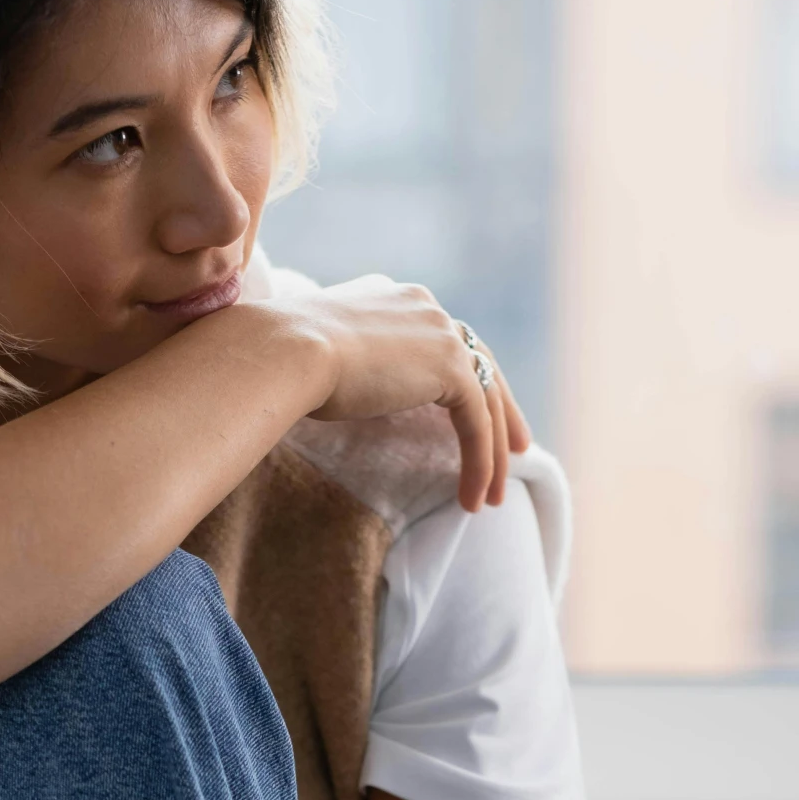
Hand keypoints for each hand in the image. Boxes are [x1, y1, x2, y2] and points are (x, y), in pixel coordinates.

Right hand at [300, 277, 531, 512]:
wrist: (287, 351)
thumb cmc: (282, 362)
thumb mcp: (321, 359)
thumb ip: (349, 368)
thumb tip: (342, 393)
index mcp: (395, 299)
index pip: (443, 339)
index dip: (463, 377)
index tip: (471, 409)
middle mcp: (425, 307)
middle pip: (479, 361)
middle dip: (502, 410)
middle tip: (516, 448)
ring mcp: (441, 332)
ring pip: (485, 399)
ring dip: (493, 452)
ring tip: (494, 496)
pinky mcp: (451, 367)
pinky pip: (477, 423)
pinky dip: (479, 463)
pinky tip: (473, 500)